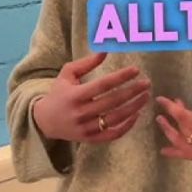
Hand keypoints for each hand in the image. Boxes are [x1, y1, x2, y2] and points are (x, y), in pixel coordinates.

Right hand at [32, 52, 150, 143]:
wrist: (44, 121)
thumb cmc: (59, 93)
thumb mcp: (67, 74)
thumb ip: (86, 63)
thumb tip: (105, 51)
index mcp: (74, 95)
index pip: (103, 85)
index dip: (120, 77)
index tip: (135, 70)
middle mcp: (80, 113)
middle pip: (112, 102)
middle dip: (132, 92)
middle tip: (147, 83)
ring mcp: (86, 128)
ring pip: (115, 119)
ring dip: (134, 107)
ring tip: (145, 96)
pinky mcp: (90, 140)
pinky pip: (112, 135)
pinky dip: (126, 126)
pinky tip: (136, 115)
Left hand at [155, 69, 191, 166]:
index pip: (184, 116)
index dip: (170, 107)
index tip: (160, 99)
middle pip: (181, 129)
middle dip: (171, 118)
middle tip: (165, 108)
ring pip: (181, 143)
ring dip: (169, 133)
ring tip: (161, 122)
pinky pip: (187, 156)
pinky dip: (175, 153)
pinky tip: (164, 151)